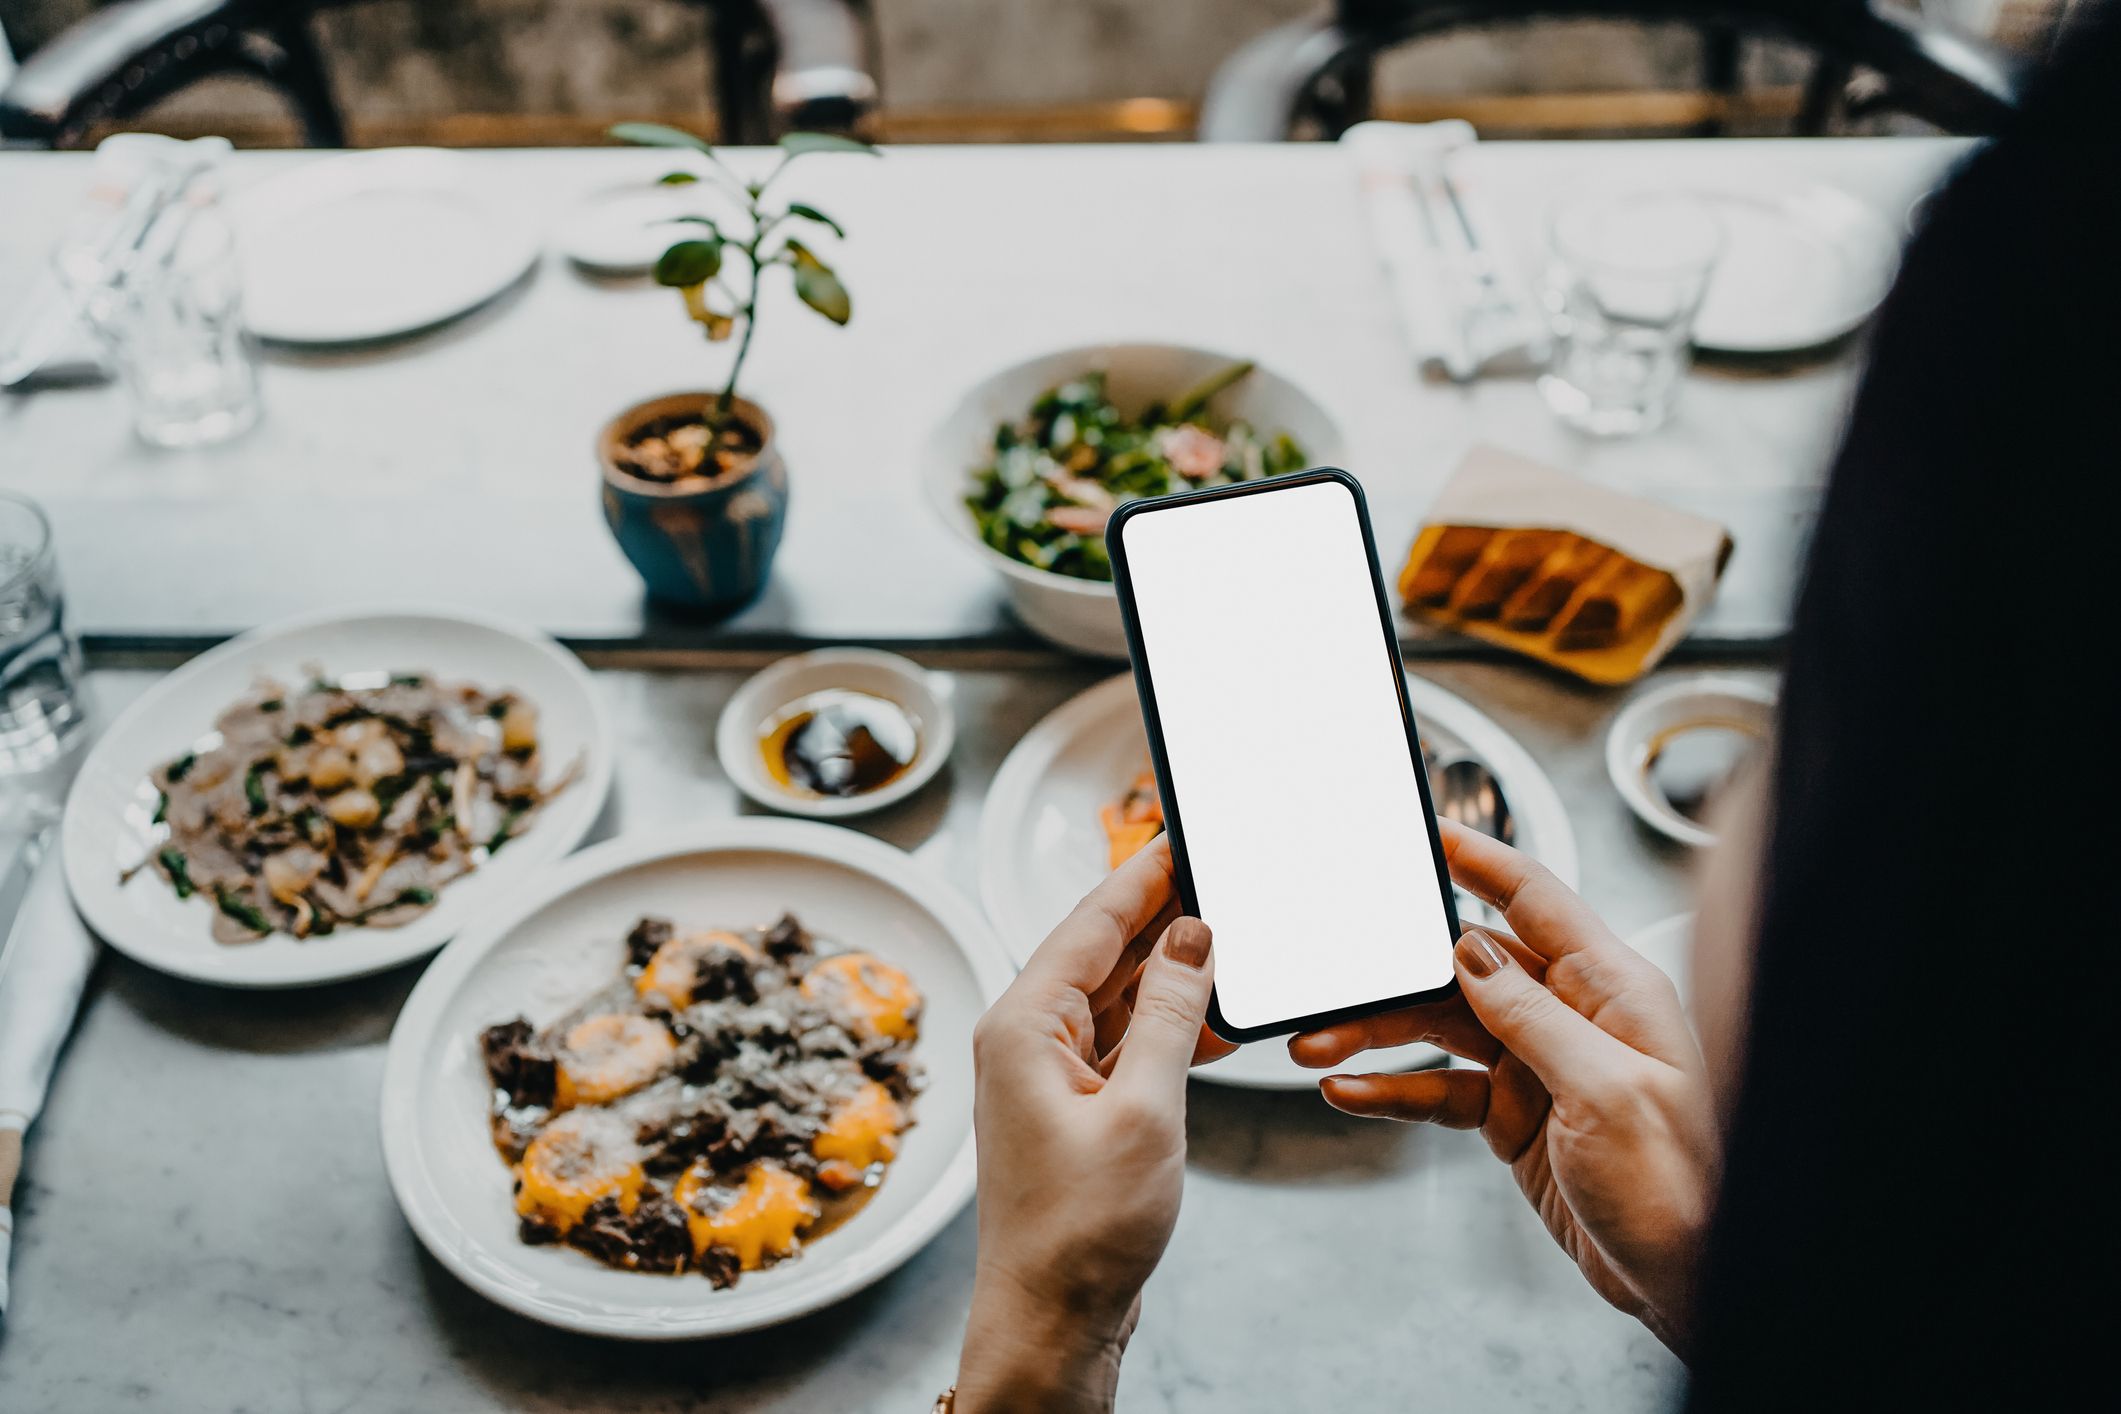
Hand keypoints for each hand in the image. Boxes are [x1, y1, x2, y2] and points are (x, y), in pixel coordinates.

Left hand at [956, 837, 1224, 1413]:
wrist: (1053, 1322)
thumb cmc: (1082, 1231)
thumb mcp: (1144, 1109)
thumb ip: (1169, 1013)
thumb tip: (1193, 936)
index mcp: (1023, 1024)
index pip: (1091, 922)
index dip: (1143, 873)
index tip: (1185, 832)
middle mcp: (1026, 1039)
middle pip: (1102, 952)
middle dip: (1164, 917)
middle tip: (1225, 879)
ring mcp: (1049, 1076)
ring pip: (1117, 999)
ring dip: (1174, 977)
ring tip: (1237, 943)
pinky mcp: (1075, 1111)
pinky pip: (1125, 1045)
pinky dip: (1170, 1031)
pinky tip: (1221, 1023)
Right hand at [1291, 820, 1717, 1349]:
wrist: (1692, 1280)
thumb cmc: (1685, 1189)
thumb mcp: (1607, 1094)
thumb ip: (1534, 1017)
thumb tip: (1474, 951)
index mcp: (1612, 991)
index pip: (1536, 900)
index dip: (1478, 859)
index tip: (1425, 831)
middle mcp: (1575, 1017)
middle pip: (1466, 968)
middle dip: (1393, 974)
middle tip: (1334, 982)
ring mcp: (1542, 1066)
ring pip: (1442, 1028)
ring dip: (1378, 1035)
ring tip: (1320, 1047)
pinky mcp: (1516, 1115)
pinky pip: (1442, 1089)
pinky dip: (1394, 1090)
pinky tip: (1352, 1092)